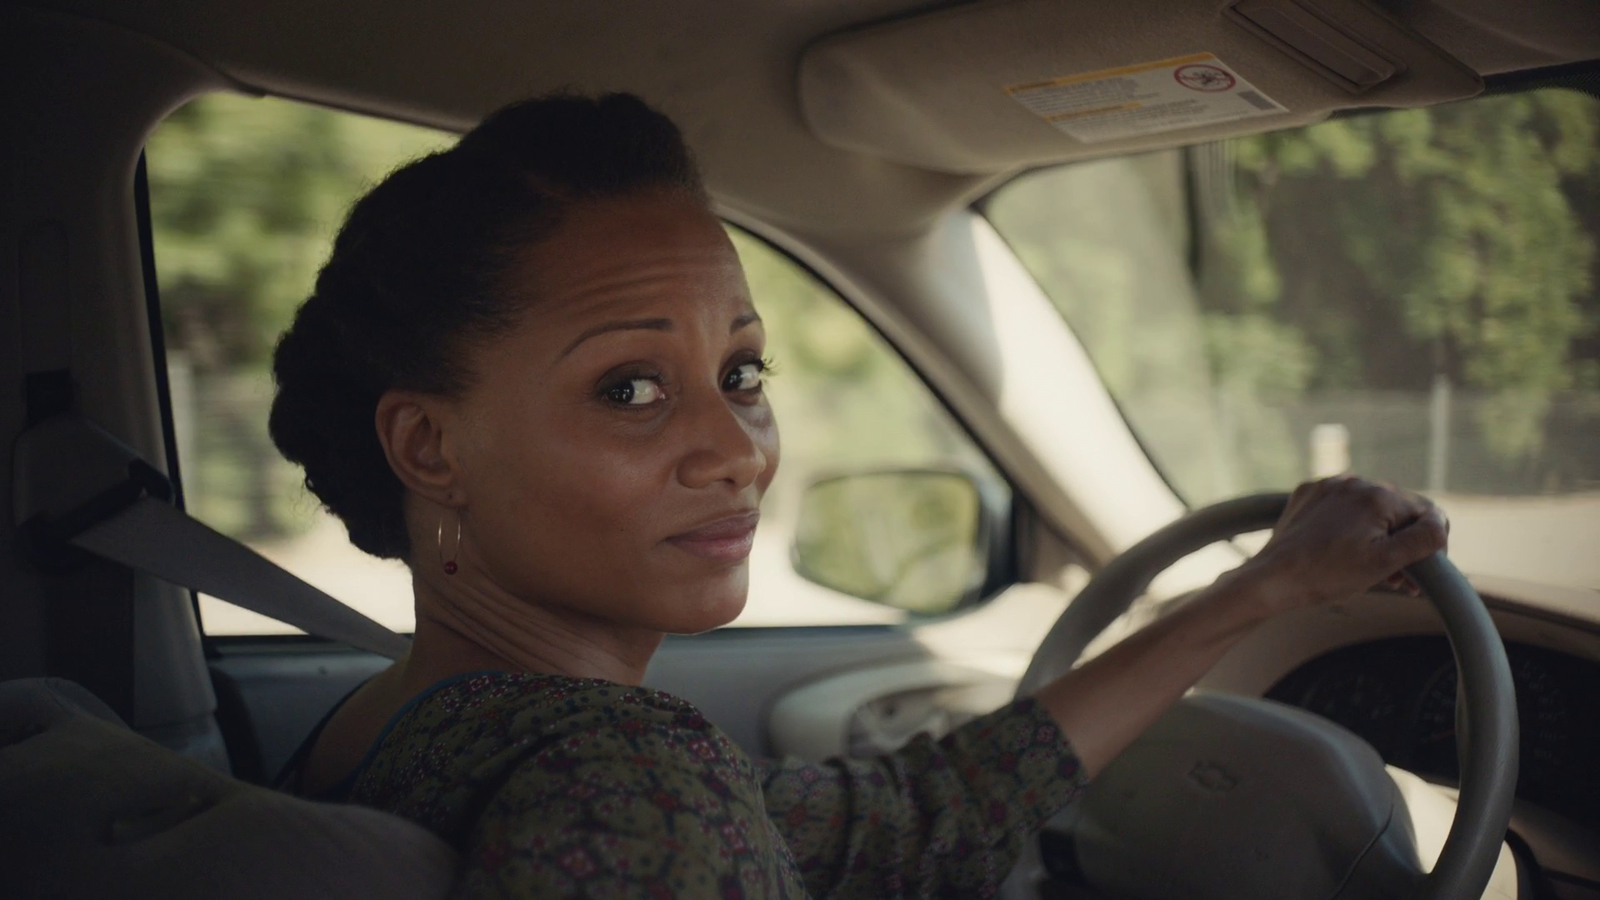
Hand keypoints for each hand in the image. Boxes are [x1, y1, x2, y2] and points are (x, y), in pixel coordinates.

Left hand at [1238, 476, 1448, 615]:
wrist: (1273, 579)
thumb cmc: (1328, 575)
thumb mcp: (1386, 562)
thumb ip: (1423, 539)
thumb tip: (1440, 521)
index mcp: (1379, 495)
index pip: (1425, 514)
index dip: (1429, 545)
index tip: (1418, 573)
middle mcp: (1355, 481)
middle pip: (1397, 511)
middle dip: (1402, 542)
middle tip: (1396, 579)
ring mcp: (1329, 486)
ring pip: (1370, 508)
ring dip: (1378, 535)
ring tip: (1372, 568)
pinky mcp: (1309, 494)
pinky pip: (1342, 506)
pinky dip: (1350, 526)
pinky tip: (1344, 551)